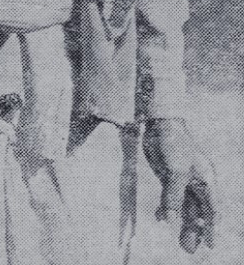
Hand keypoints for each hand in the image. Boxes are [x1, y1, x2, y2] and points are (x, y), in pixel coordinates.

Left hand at [143, 118, 215, 252]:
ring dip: (183, 223)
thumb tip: (169, 220)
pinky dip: (168, 208)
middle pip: (200, 211)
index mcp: (206, 179)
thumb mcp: (175, 171)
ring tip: (182, 243)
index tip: (210, 243)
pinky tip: (161, 217)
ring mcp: (183, 179)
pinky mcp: (169, 177)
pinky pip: (171, 198)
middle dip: (197, 229)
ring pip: (186, 206)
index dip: (212, 226)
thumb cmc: (173, 144)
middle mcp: (197, 181)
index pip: (212, 207)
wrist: (160, 124)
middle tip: (190, 249)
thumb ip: (172, 196)